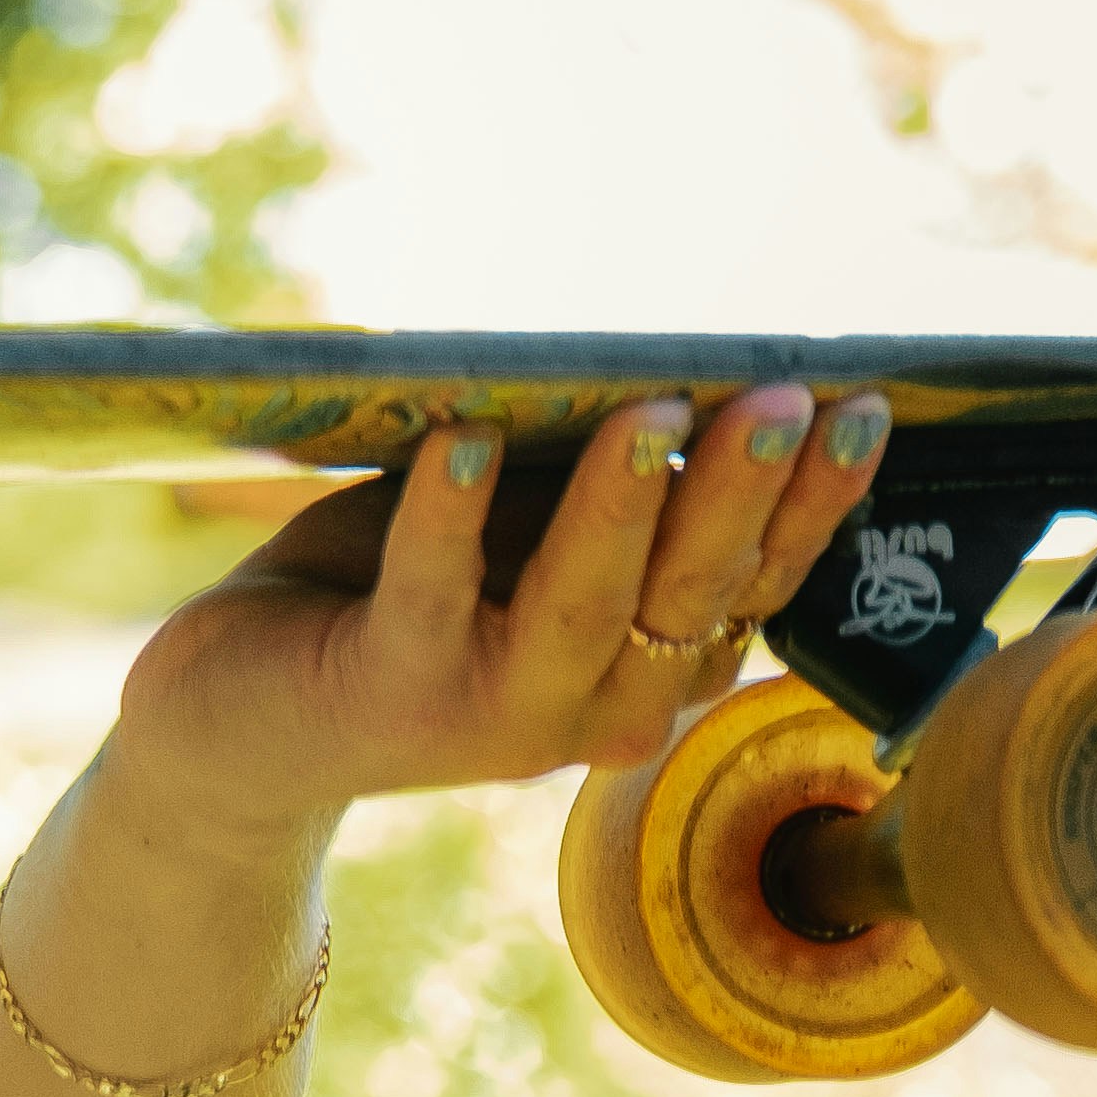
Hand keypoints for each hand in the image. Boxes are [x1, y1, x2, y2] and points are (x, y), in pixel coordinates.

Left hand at [104, 383, 892, 860]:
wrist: (233, 723)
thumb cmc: (393, 602)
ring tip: (654, 411)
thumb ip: (594, 487)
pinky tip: (462, 443)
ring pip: (586, 604)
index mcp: (650, 667)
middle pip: (693, 591)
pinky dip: (446, 518)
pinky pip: (431, 597)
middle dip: (743, 490)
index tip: (863, 406)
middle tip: (782, 398)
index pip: (760, 582)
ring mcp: (498, 713)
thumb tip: (676, 373)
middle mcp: (599, 708)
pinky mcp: (393, 697)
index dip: (816, 501)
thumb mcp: (514, 538)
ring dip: (624, 503)